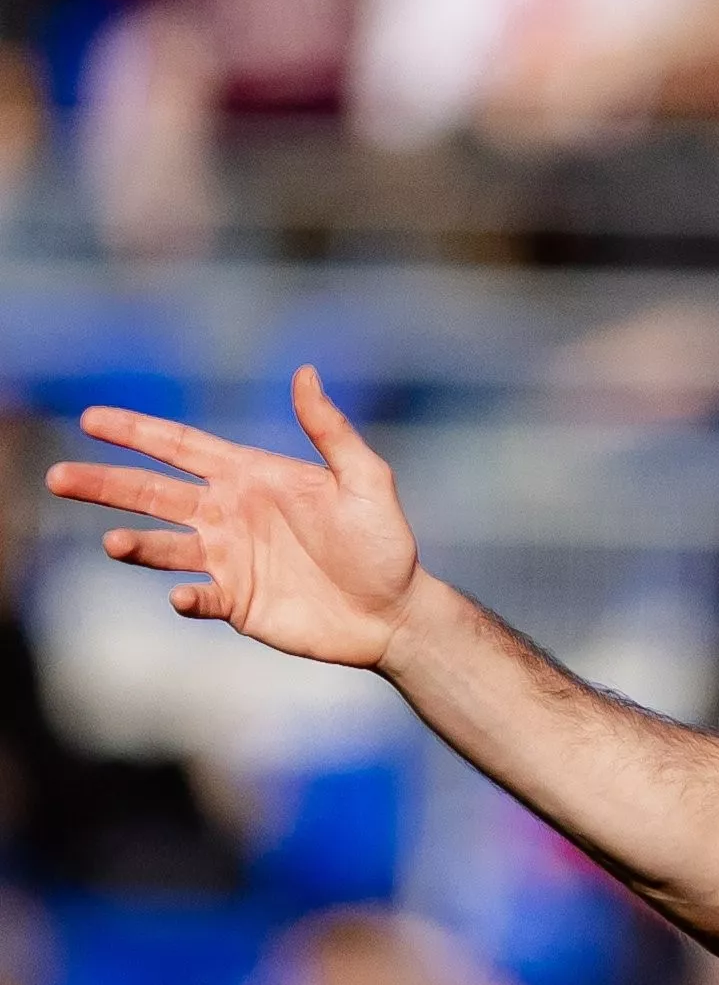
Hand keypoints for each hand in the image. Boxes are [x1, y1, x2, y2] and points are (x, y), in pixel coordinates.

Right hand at [45, 368, 426, 669]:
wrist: (396, 611)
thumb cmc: (384, 542)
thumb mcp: (366, 480)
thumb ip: (330, 431)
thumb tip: (305, 373)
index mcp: (249, 477)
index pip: (180, 447)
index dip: (136, 432)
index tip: (90, 419)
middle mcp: (227, 514)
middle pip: (151, 493)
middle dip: (104, 483)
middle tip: (57, 476)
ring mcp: (227, 559)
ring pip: (163, 546)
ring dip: (135, 543)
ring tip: (114, 541)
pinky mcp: (236, 601)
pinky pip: (199, 597)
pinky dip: (186, 596)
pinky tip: (180, 597)